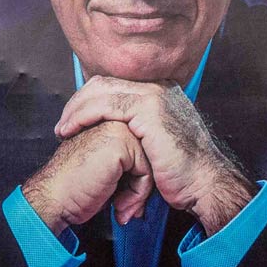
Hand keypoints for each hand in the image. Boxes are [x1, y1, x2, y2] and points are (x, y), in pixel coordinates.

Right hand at [21, 119, 154, 237]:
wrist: (53, 198)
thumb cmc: (74, 188)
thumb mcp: (105, 169)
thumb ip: (126, 160)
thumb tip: (155, 172)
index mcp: (108, 122)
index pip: (143, 149)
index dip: (136, 180)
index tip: (122, 199)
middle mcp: (113, 120)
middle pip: (150, 155)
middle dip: (140, 187)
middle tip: (124, 206)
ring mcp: (117, 128)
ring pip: (151, 163)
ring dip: (138, 193)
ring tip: (121, 207)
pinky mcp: (121, 142)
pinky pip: (146, 171)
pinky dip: (137, 194)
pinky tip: (118, 204)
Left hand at [53, 77, 254, 235]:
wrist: (204, 183)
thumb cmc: (180, 172)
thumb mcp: (154, 143)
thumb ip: (136, 130)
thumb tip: (111, 131)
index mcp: (159, 92)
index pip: (111, 85)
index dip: (87, 101)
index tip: (70, 121)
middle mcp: (157, 88)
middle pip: (103, 83)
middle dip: (77, 103)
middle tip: (62, 125)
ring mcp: (154, 94)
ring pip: (100, 91)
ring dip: (75, 110)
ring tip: (62, 129)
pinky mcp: (148, 108)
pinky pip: (104, 105)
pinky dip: (82, 115)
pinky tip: (70, 129)